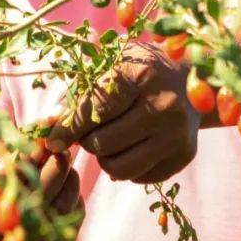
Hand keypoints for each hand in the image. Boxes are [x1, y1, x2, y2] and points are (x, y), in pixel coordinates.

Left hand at [46, 43, 200, 183]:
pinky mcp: (183, 155)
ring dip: (103, 158)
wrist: (193, 79)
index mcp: (142, 74)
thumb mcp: (112, 63)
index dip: (68, 127)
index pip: (94, 110)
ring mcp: (177, 134)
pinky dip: (125, 167)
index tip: (52, 139)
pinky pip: (137, 177)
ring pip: (117, 167)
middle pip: (102, 143)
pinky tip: (130, 146)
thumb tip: (47, 123)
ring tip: (107, 140)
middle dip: (86, 140)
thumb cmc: (140, 69)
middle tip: (88, 131)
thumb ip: (78, 90)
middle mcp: (164, 105)